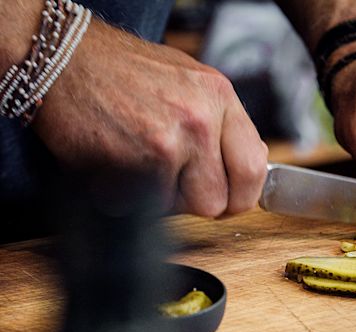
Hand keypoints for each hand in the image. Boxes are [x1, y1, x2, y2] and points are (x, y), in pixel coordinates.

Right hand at [32, 18, 267, 216]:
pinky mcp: (133, 167)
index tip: (228, 198)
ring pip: (182, 209)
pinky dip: (126, 197)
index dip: (241, 195)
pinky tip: (116, 164)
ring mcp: (167, 144)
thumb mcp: (189, 81)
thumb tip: (247, 166)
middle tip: (171, 182)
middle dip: (196, 201)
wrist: (61, 58)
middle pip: (219, 201)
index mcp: (219, 97)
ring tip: (139, 164)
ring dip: (160, 199)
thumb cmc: (121, 70)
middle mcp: (199, 120)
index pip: (254, 169)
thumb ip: (221, 123)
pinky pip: (142, 209)